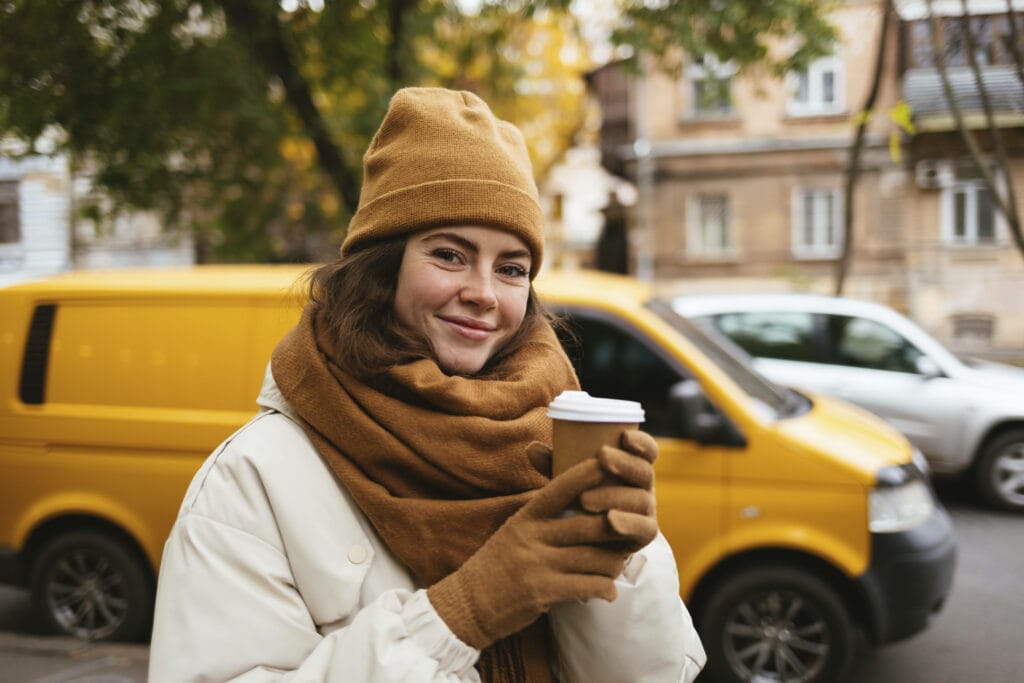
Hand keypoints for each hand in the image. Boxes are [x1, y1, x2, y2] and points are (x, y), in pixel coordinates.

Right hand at [428, 457, 630, 649]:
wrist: (468, 603)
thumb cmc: (498, 563)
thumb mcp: (515, 530)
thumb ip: (544, 517)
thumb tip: (581, 502)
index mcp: (526, 516)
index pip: (560, 488)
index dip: (587, 474)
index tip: (609, 461)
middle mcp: (532, 536)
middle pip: (588, 524)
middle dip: (616, 527)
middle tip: (632, 529)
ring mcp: (536, 563)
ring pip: (594, 557)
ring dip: (614, 563)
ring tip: (620, 564)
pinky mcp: (541, 591)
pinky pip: (587, 585)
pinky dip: (603, 589)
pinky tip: (608, 592)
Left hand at [527, 430, 658, 551]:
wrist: (587, 541)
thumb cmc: (580, 499)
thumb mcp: (569, 481)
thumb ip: (554, 465)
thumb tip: (531, 448)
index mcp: (632, 468)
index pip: (647, 450)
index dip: (641, 441)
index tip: (624, 435)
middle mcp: (643, 488)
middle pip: (644, 472)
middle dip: (625, 463)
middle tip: (602, 457)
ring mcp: (646, 512)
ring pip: (641, 500)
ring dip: (614, 496)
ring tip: (585, 499)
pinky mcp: (643, 536)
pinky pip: (644, 530)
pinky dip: (628, 523)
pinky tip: (610, 520)